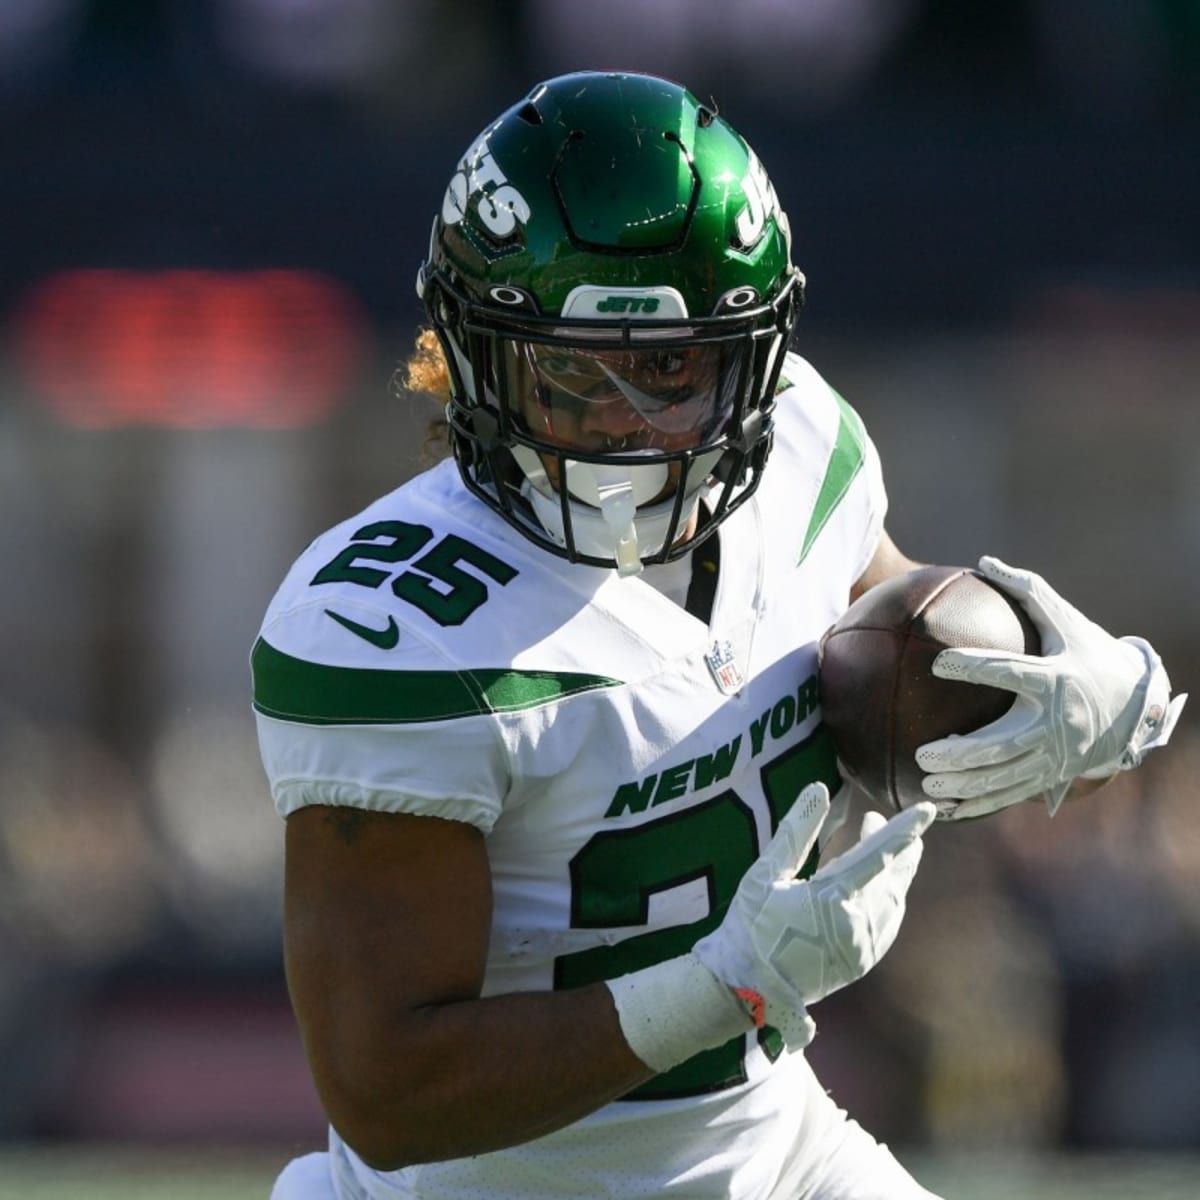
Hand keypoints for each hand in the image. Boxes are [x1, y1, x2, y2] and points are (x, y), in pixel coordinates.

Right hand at [692, 782, 934, 1047]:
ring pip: (894, 899)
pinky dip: (888, 896)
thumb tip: (818, 789)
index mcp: (831, 899)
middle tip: (878, 819)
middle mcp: (857, 924)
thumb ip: (796, 831)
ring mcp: (864, 947)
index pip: (877, 855)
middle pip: (893, 876)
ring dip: (893, 870)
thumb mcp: (764, 874)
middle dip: (896, 845)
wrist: (748, 988)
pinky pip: (888, 922)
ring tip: (879, 847)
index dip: (903, 830)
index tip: (927, 810)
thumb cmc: (750, 926)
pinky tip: (878, 885)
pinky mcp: (863, 962)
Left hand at [917, 556, 1186, 820]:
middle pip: (1005, 744)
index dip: (976, 667)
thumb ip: (1027, 590)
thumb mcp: (1067, 621)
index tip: (939, 662)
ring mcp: (1055, 755)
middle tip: (924, 754)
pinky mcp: (1052, 776)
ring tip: (926, 786)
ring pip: (1006, 778)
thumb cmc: (1090, 655)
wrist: (1137, 706)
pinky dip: (979, 805)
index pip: (1010, 672)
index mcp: (1054, 680)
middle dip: (964, 754)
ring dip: (965, 787)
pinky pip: (1011, 795)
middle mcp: (1055, 722)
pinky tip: (944, 811)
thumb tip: (986, 560)